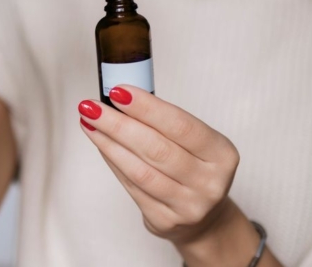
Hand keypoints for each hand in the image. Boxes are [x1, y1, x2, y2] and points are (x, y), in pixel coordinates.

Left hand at [78, 85, 239, 245]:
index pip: (180, 125)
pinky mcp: (165, 221)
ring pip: (140, 170)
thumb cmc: (192, 167)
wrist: (204, 217)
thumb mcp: (194, 142)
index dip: (147, 107)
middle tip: (92, 106)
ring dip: (109, 143)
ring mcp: (188, 206)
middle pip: (156, 148)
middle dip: (118, 124)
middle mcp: (209, 182)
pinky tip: (101, 144)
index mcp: (222, 153)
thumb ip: (162, 122)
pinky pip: (131, 187)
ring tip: (90, 122)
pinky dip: (113, 161)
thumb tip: (120, 97)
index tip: (118, 91)